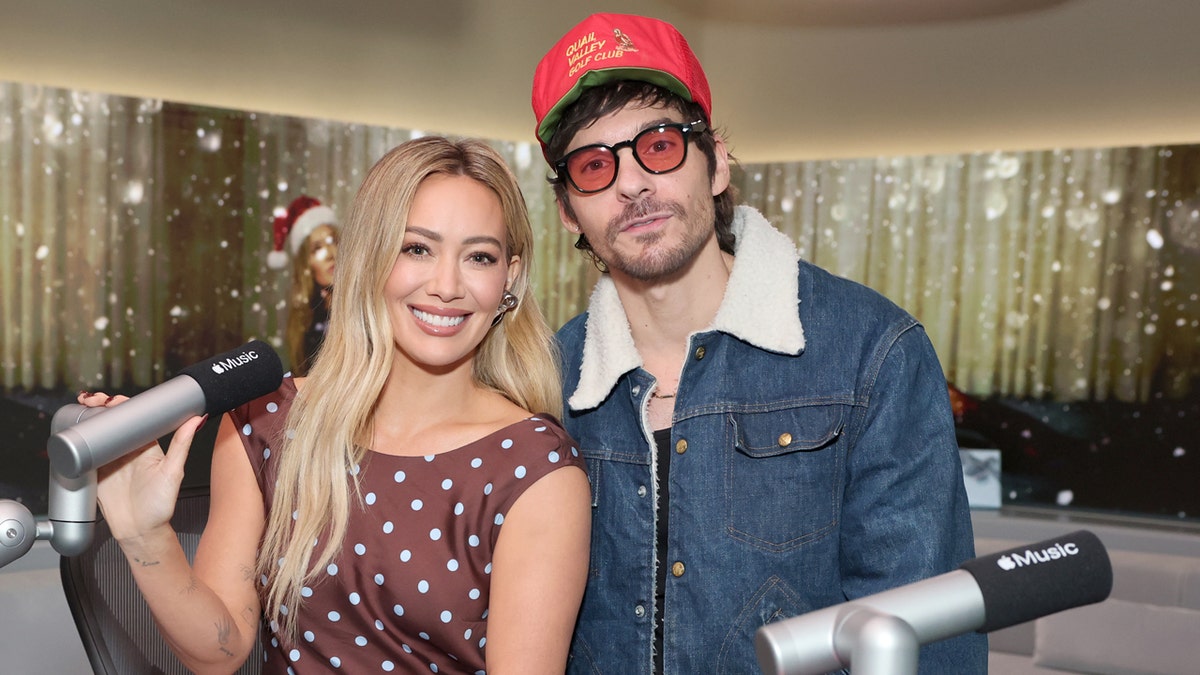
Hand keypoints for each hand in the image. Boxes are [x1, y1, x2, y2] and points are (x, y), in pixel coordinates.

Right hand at [79, 391, 205, 543]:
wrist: (139, 532)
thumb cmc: (160, 506)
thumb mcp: (173, 473)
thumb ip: (182, 446)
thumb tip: (197, 419)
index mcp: (147, 445)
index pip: (135, 417)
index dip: (124, 404)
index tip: (114, 399)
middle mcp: (128, 449)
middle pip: (112, 421)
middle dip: (100, 406)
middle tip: (92, 400)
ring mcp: (110, 460)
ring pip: (97, 433)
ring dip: (87, 418)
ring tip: (81, 407)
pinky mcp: (95, 472)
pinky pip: (84, 452)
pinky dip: (76, 440)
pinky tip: (70, 430)